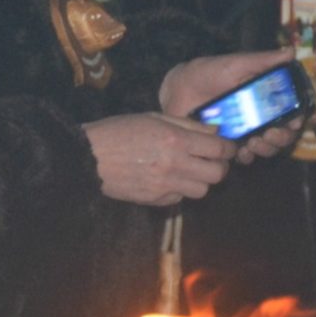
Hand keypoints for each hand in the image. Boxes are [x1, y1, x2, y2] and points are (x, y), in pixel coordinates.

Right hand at [82, 113, 236, 205]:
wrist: (87, 158)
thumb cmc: (117, 131)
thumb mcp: (152, 117)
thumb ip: (187, 124)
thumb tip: (215, 131)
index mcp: (175, 139)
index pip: (219, 148)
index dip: (228, 147)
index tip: (225, 147)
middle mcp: (174, 164)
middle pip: (217, 173)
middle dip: (218, 166)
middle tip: (210, 160)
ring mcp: (165, 185)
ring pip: (202, 190)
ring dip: (200, 180)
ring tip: (188, 171)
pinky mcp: (154, 199)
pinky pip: (180, 198)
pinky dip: (179, 190)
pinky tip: (168, 179)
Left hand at [160, 49, 297, 163]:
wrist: (180, 87)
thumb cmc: (210, 72)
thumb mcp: (237, 64)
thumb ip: (263, 61)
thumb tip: (291, 52)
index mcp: (267, 99)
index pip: (292, 113)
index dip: (297, 120)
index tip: (294, 122)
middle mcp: (260, 117)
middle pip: (282, 135)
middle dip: (281, 138)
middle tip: (270, 135)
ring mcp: (245, 132)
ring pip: (266, 148)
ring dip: (266, 149)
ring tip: (254, 142)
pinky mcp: (228, 144)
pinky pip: (242, 157)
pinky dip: (245, 157)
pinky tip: (241, 151)